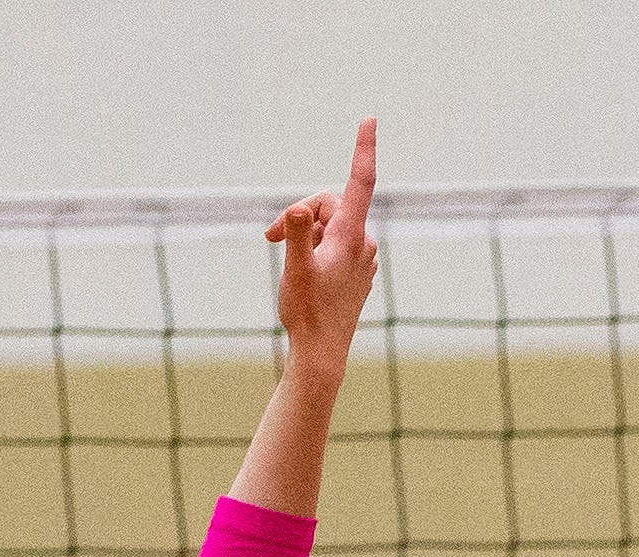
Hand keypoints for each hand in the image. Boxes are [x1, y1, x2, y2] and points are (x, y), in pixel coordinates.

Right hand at [266, 119, 380, 387]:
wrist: (323, 354)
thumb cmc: (306, 313)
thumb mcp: (295, 271)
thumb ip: (296, 235)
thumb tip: (299, 209)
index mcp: (350, 236)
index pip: (360, 182)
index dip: (364, 149)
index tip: (370, 120)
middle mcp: (363, 243)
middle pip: (330, 207)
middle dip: (300, 216)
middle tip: (268, 238)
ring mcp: (363, 259)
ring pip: (331, 228)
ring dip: (306, 236)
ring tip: (289, 265)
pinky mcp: (358, 273)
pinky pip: (337, 246)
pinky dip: (318, 250)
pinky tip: (308, 277)